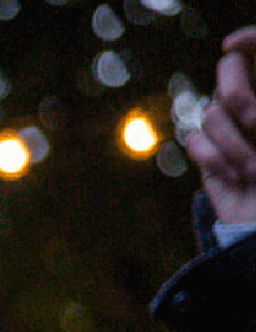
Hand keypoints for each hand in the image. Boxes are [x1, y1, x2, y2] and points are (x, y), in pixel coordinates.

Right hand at [181, 27, 255, 224]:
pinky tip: (236, 177)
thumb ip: (252, 100)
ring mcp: (230, 130)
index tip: (233, 44)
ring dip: (234, 144)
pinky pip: (195, 141)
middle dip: (239, 96)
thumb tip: (230, 53)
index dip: (248, 39)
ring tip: (255, 169)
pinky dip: (214, 160)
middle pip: (228, 71)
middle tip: (255, 123)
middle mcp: (254, 106)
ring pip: (211, 113)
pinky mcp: (208, 157)